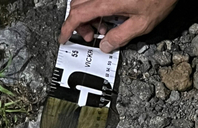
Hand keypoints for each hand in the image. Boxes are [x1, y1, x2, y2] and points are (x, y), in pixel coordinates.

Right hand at [59, 0, 177, 51]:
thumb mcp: (142, 24)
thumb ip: (120, 37)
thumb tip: (106, 46)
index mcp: (107, 1)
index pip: (77, 16)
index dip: (67, 29)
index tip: (63, 38)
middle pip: (77, 6)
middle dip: (79, 24)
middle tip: (92, 36)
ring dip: (88, 15)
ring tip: (103, 26)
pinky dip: (96, 6)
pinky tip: (109, 13)